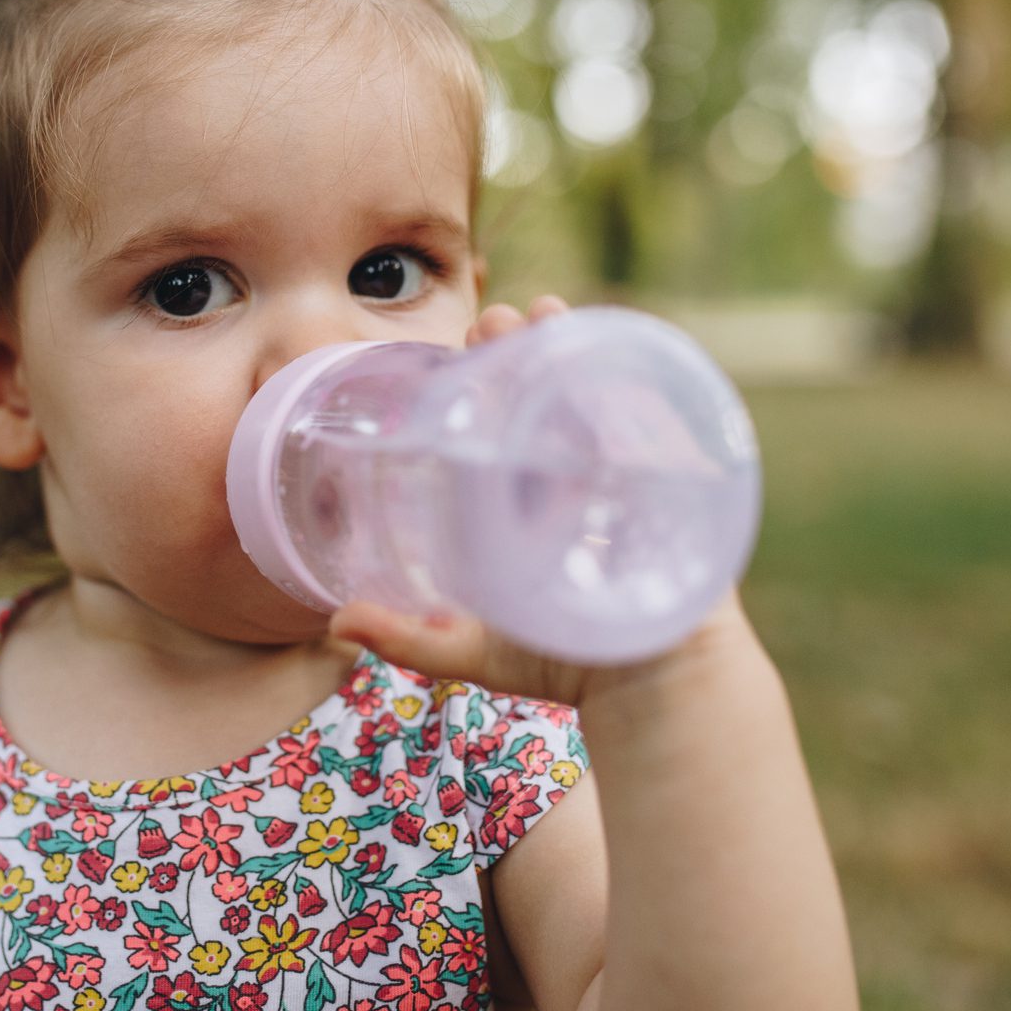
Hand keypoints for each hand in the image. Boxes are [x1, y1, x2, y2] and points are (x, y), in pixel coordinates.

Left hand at [327, 295, 750, 708]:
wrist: (655, 694)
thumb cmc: (565, 665)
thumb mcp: (475, 647)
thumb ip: (410, 637)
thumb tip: (337, 621)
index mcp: (530, 495)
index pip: (506, 415)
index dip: (487, 371)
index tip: (465, 337)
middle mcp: (577, 475)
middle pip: (550, 389)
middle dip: (525, 345)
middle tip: (498, 320)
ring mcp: (626, 476)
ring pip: (598, 392)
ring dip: (575, 347)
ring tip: (547, 315)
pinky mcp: (673, 487)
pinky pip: (658, 422)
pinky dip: (636, 383)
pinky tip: (614, 351)